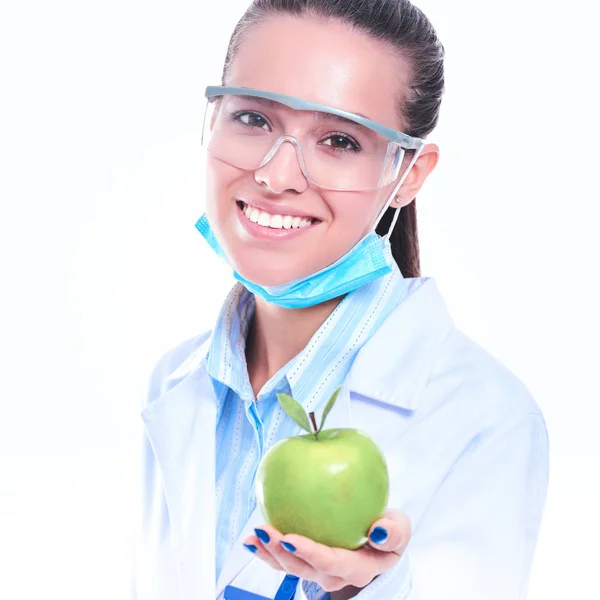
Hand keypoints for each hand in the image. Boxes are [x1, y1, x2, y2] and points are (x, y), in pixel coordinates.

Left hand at [242, 509, 410, 595]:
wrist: (379, 538)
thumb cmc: (388, 531)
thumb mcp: (400, 529)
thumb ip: (395, 531)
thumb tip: (379, 529)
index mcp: (357, 567)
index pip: (331, 562)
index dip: (310, 553)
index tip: (290, 536)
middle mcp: (335, 574)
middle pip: (304, 568)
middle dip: (281, 552)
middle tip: (264, 531)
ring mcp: (319, 571)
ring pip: (291, 566)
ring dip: (270, 553)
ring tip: (254, 535)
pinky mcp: (307, 561)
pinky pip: (285, 559)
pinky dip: (267, 551)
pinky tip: (250, 540)